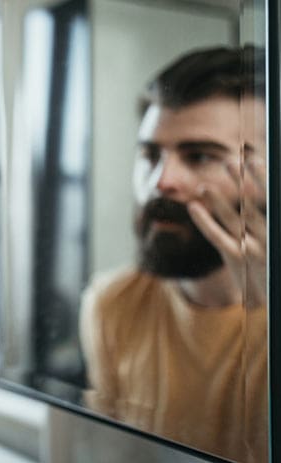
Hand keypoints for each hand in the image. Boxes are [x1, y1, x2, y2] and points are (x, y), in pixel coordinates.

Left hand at [188, 158, 266, 307]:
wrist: (274, 299)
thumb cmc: (273, 263)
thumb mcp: (272, 242)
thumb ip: (265, 215)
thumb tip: (255, 191)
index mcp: (276, 228)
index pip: (271, 199)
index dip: (263, 179)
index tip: (254, 159)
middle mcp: (268, 236)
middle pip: (253, 204)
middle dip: (242, 181)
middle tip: (231, 161)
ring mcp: (252, 248)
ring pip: (233, 218)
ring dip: (218, 200)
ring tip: (205, 184)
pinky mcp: (235, 259)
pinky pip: (217, 237)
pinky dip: (204, 221)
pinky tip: (193, 208)